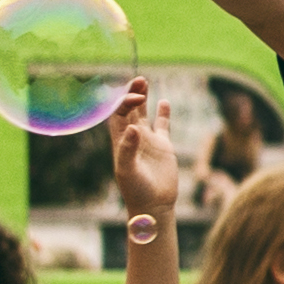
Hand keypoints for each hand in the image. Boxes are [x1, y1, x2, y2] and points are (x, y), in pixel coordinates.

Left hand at [100, 78, 184, 220]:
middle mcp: (132, 137)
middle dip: (131, 93)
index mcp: (120, 141)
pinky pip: (162, 125)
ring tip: (144, 82)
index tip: (138, 97)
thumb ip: (128, 149)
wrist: (153, 204)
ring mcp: (147, 141)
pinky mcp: (163, 146)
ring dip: (143, 98)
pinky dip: (163, 113)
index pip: (119, 114)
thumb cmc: (136, 190)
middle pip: (128, 109)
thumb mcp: (128, 171)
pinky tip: (164, 102)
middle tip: (139, 79)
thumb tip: (133, 127)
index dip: (125, 102)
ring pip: (143, 114)